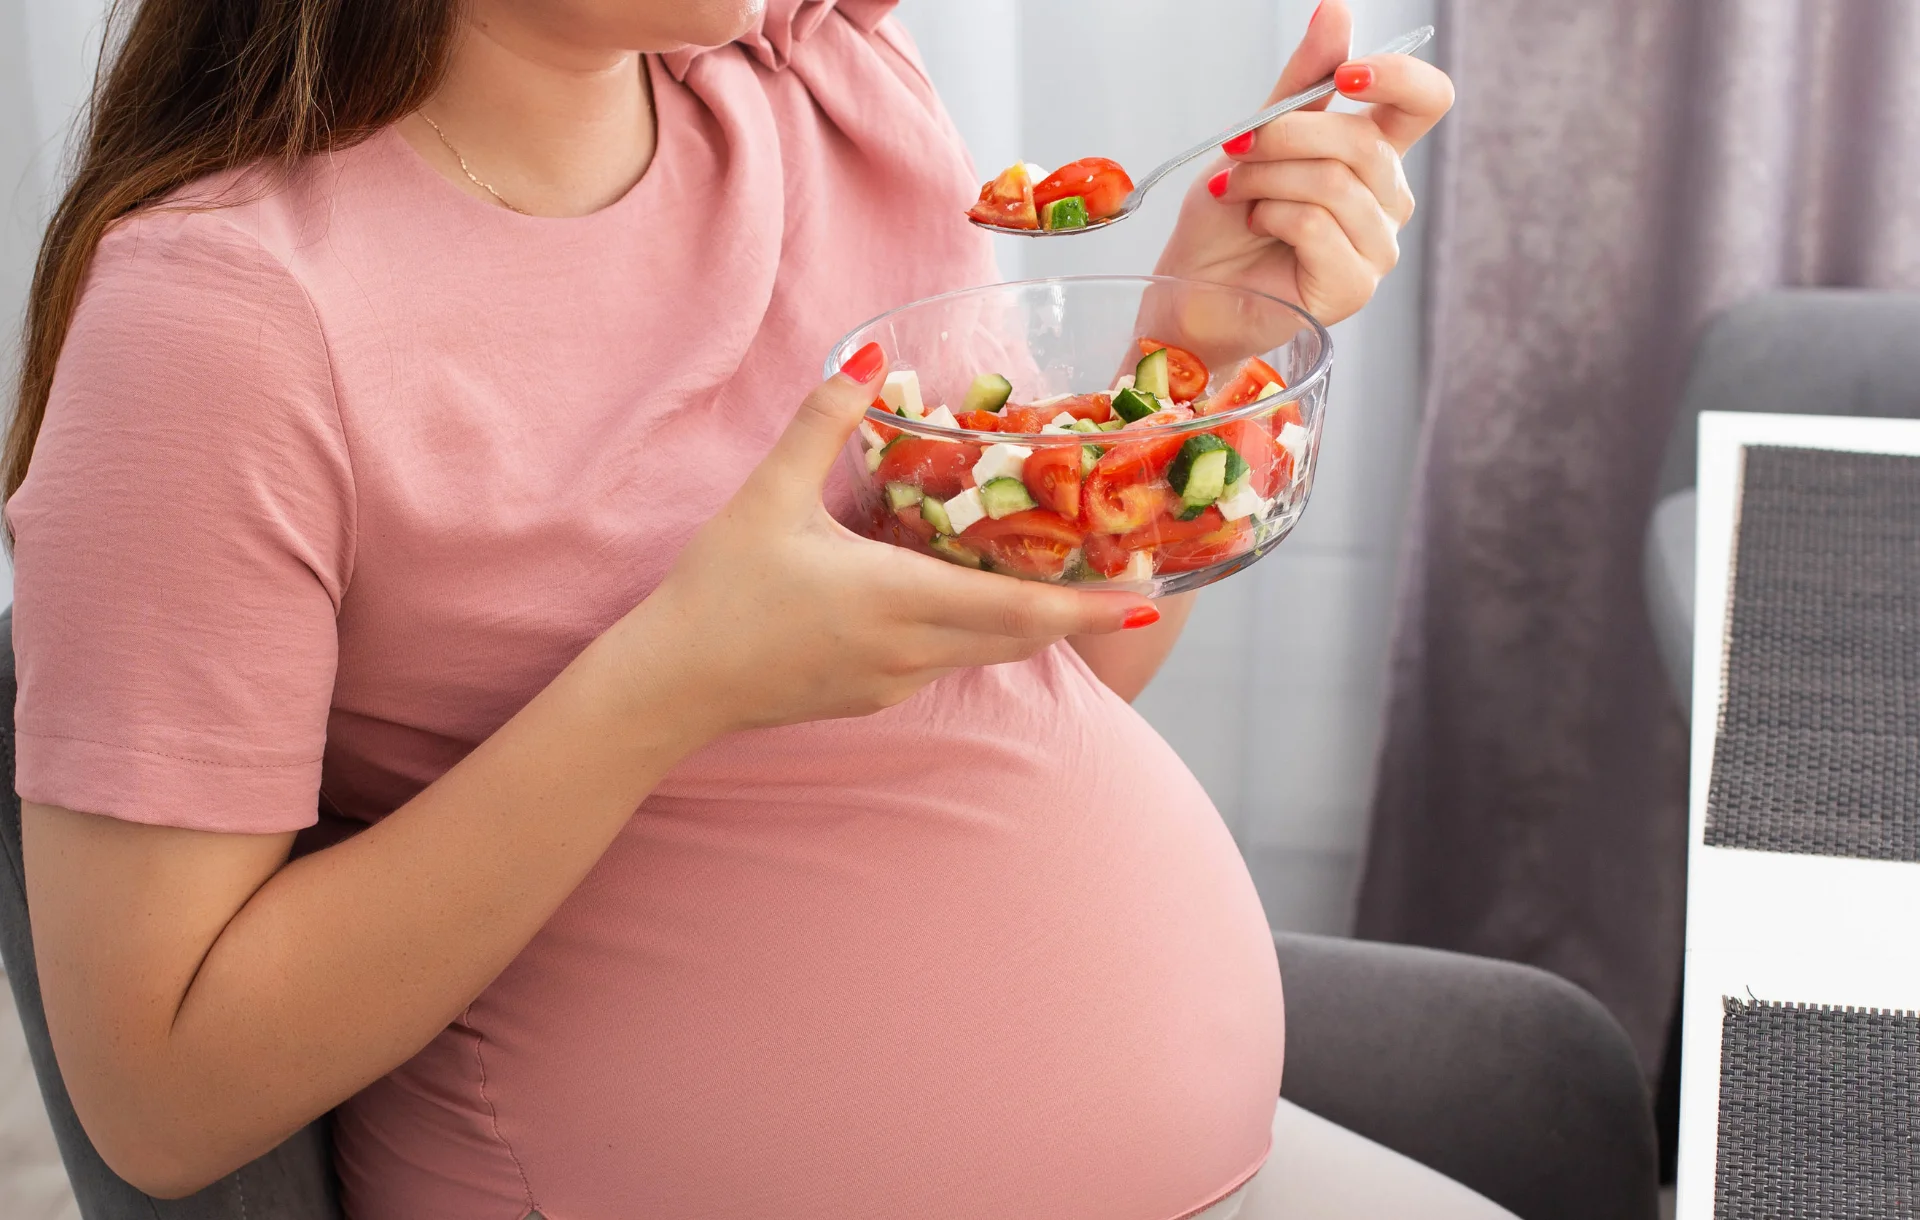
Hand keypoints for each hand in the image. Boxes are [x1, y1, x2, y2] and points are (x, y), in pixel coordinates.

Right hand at [627, 343, 1154, 732]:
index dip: (1089, 608)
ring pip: (986, 652)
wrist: (672, 683)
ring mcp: (896, 682)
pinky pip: (947, 662)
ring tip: (1066, 582)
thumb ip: (823, 421)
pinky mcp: (876, 696)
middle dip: (1078, 612)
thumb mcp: (768, 497)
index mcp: (898, 599)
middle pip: (1020, 635)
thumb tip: (865, 354)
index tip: (1148, 602)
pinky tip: (970, 601)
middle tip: (1129, 583)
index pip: (1018, 609)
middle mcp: (912, 650)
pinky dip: (977, 633)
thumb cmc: (719, 590)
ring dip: (1027, 621)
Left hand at [1155, 0, 1454, 326]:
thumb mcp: (1256, 136)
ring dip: (1267, 179)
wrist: (1189, 290)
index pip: (1426, 101)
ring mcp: (1377, 247)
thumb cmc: (1224, 220)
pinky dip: (1271, 217)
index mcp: (1374, 155)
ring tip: (1234, 192)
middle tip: (1235, 150)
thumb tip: (1336, 9)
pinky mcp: (1354, 287)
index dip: (1397, 77)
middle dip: (1285, 138)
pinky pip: (1316, 226)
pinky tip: (1255, 227)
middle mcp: (1387, 200)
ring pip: (1336, 184)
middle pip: (1363, 142)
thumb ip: (1302, 82)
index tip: (1344, 74)